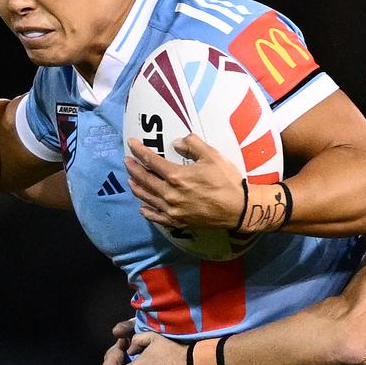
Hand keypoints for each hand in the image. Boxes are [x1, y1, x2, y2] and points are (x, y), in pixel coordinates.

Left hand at [124, 134, 244, 229]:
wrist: (239, 209)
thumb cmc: (227, 180)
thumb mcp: (212, 156)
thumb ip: (192, 145)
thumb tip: (176, 142)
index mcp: (177, 176)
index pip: (152, 161)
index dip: (139, 151)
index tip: (131, 143)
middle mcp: (170, 194)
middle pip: (145, 179)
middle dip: (134, 168)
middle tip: (126, 161)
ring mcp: (172, 210)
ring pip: (147, 198)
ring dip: (137, 188)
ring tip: (130, 181)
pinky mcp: (178, 222)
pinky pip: (157, 217)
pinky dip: (147, 212)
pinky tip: (142, 208)